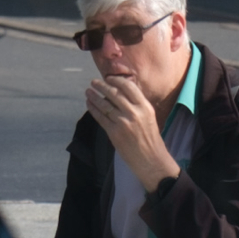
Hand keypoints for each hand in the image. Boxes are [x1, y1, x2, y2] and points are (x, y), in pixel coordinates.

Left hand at [85, 74, 180, 192]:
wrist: (150, 159)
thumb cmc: (150, 138)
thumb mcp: (148, 117)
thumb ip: (136, 105)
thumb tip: (119, 93)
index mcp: (145, 107)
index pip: (128, 87)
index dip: (116, 80)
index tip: (108, 78)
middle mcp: (134, 113)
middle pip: (114, 94)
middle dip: (101, 86)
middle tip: (93, 82)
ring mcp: (123, 123)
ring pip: (105, 105)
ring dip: (94, 96)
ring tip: (88, 92)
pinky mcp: (114, 133)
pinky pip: (100, 117)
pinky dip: (93, 109)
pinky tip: (89, 104)